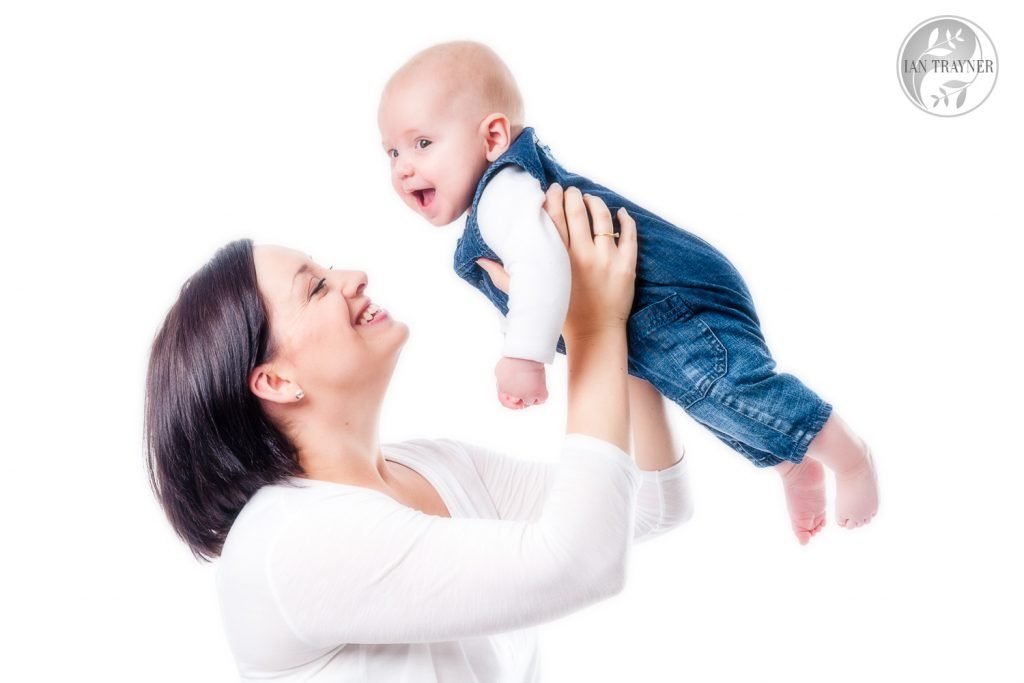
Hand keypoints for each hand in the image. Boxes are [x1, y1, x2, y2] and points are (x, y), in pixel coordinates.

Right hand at [475, 184, 635, 344]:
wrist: (594, 336)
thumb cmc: (562, 317)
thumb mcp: (530, 295)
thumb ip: (504, 277)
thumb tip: (480, 261)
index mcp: (557, 260)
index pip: (553, 218)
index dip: (552, 199)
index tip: (551, 190)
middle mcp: (582, 256)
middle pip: (577, 212)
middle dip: (573, 195)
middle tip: (570, 190)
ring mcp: (607, 259)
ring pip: (602, 217)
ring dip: (596, 202)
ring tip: (590, 199)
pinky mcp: (626, 266)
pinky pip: (628, 234)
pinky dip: (625, 219)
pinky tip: (619, 212)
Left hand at [495, 357, 547, 408]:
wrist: (526, 354)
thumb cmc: (514, 358)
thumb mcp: (500, 370)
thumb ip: (501, 381)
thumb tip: (505, 386)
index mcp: (503, 389)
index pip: (504, 402)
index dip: (510, 403)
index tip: (517, 402)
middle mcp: (514, 395)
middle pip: (517, 402)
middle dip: (521, 396)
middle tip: (526, 385)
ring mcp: (526, 395)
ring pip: (529, 401)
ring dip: (532, 394)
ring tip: (533, 380)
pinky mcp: (538, 392)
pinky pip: (541, 400)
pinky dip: (541, 395)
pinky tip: (539, 386)